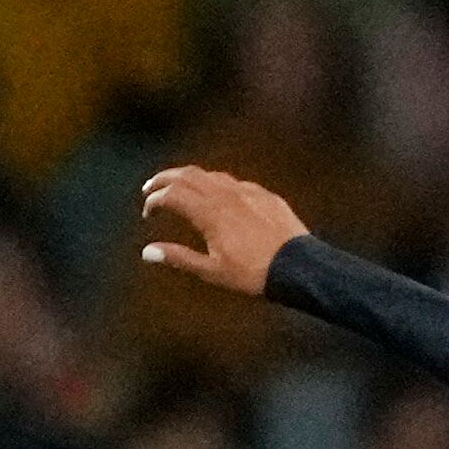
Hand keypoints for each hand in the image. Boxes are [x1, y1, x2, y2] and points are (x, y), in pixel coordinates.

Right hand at [139, 166, 308, 294]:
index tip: (148, 211)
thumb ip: (180, 258)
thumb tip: (148, 252)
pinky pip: (235, 182)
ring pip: (211, 174)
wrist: (300, 267)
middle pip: (187, 174)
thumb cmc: (253, 274)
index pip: (172, 194)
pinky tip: (218, 195)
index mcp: (209, 212)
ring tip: (181, 187)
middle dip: (165, 179)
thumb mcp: (213, 272)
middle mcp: (225, 194)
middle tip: (152, 187)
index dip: (155, 200)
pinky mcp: (265, 194)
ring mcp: (247, 191)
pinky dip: (217, 184)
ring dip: (190, 178)